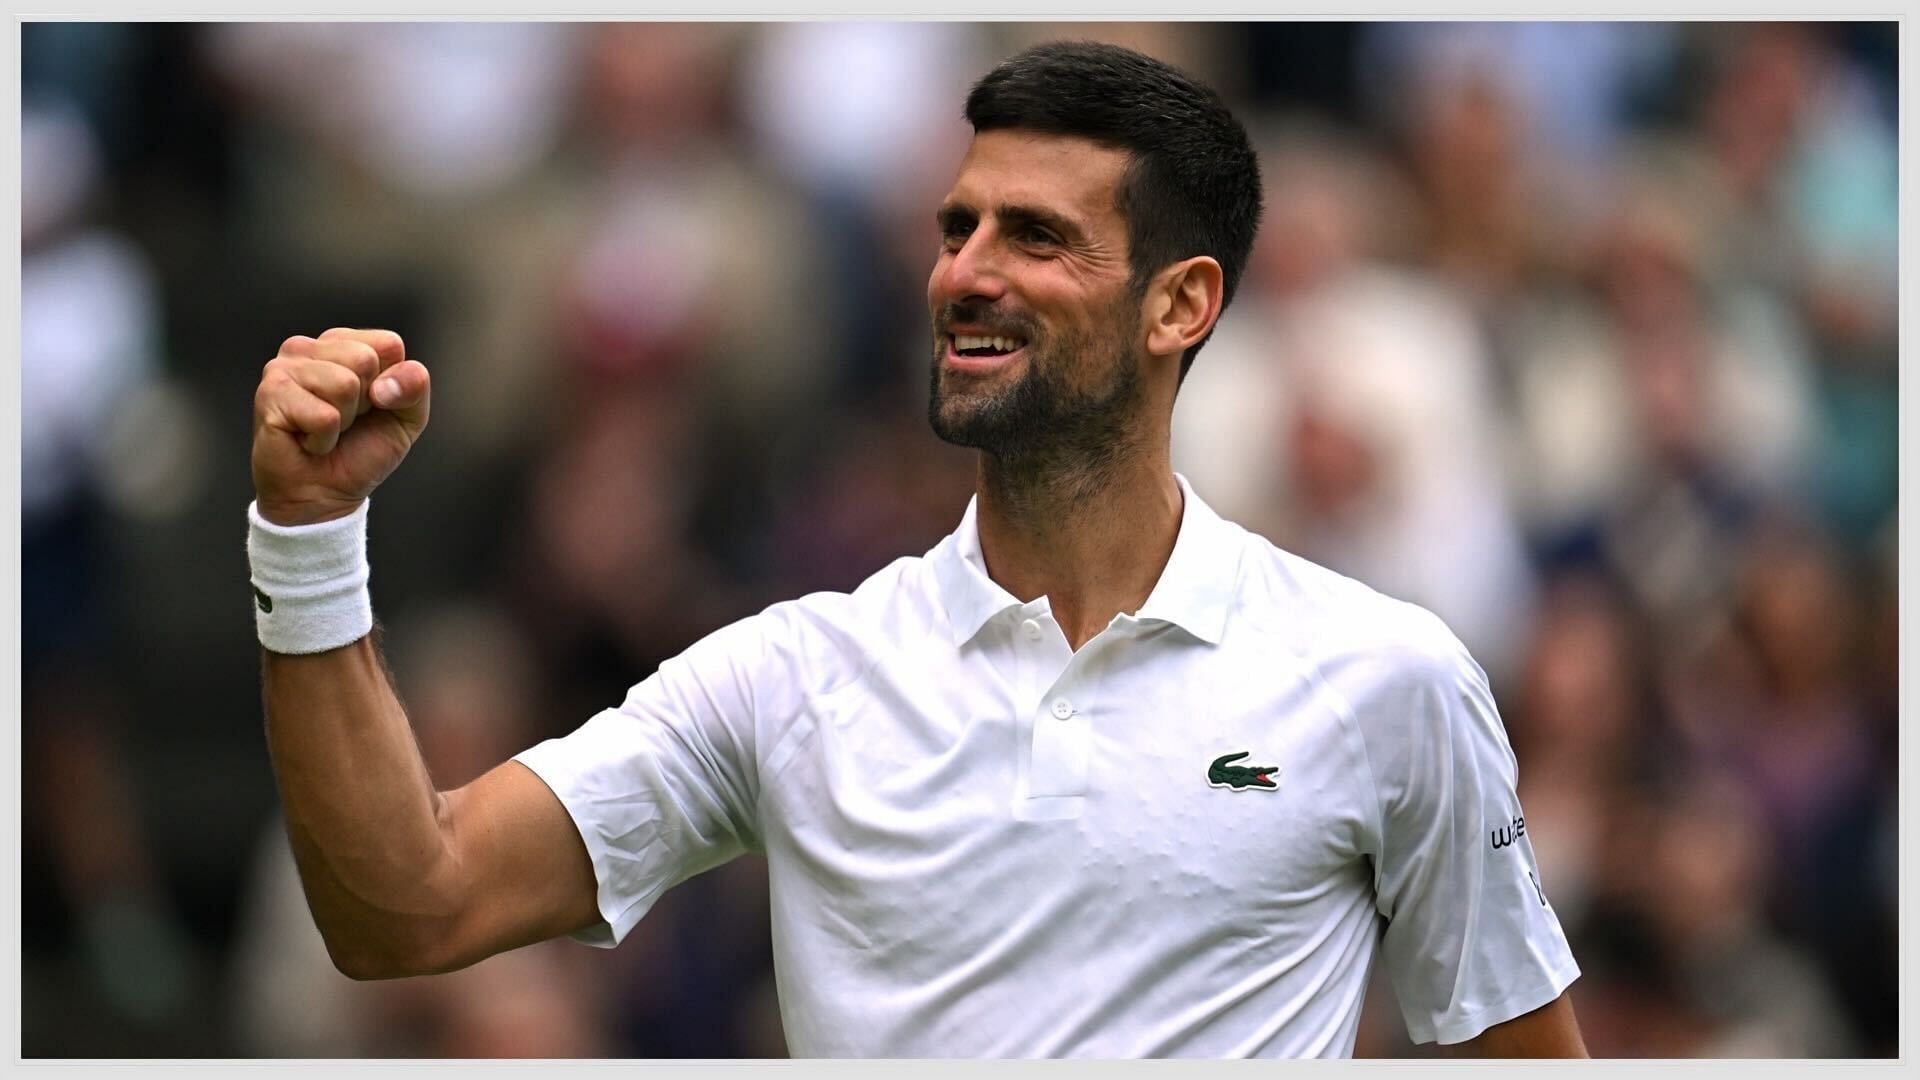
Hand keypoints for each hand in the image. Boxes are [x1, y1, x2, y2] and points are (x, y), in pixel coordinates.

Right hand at [251, 327, 430, 526]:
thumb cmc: (359, 451)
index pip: (389, 344)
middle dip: (365, 402)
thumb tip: (386, 384)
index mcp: (343, 344)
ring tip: (324, 430)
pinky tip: (306, 440)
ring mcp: (284, 367)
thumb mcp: (406, 418)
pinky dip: (324, 439)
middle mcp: (309, 347)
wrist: (322, 496)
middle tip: (344, 421)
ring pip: (344, 384)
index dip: (392, 385)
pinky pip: (324, 416)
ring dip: (343, 421)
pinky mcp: (270, 394)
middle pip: (365, 359)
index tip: (372, 406)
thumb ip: (414, 386)